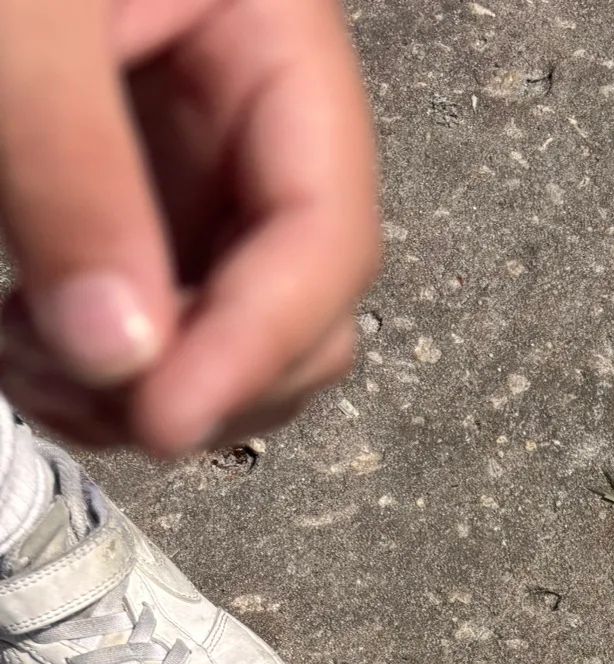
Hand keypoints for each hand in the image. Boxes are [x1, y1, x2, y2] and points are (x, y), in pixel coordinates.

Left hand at [0, 0, 380, 456]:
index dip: (261, 339)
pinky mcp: (125, 195)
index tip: (163, 418)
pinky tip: (30, 354)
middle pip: (305, 303)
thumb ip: (69, 168)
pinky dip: (106, 369)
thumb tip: (120, 352)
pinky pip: (161, 318)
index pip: (325, 228)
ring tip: (35, 370)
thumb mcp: (17, 18)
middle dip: (211, 376)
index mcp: (274, 40)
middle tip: (97, 396)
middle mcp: (251, 116)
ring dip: (155, 389)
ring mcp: (191, 164)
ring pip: (237, 333)